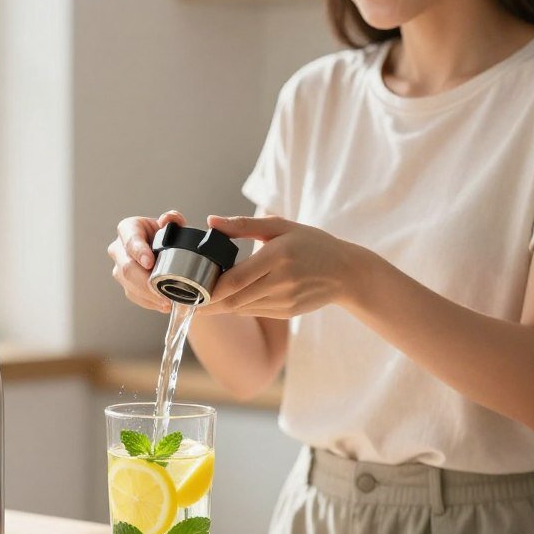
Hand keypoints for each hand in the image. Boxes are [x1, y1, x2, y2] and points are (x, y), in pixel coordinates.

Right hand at [107, 210, 185, 312]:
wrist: (166, 251)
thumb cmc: (167, 235)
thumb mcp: (172, 224)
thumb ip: (173, 219)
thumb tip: (168, 220)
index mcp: (128, 229)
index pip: (129, 240)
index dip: (139, 251)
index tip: (150, 263)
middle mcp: (118, 249)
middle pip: (127, 268)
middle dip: (144, 281)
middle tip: (162, 289)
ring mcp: (119, 268)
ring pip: (128, 285)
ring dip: (148, 296)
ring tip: (166, 301)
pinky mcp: (125, 284)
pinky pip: (133, 296)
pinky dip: (149, 302)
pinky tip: (162, 305)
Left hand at [202, 215, 363, 317]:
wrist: (346, 272)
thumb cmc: (311, 243)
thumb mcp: (280, 226)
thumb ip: (242, 224)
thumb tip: (210, 221)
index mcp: (278, 256)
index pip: (235, 279)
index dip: (210, 287)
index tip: (190, 284)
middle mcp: (282, 281)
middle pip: (234, 299)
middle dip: (208, 302)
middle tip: (187, 297)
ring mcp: (285, 300)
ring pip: (242, 308)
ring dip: (220, 306)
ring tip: (201, 299)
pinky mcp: (287, 312)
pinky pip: (254, 311)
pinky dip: (238, 307)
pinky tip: (227, 300)